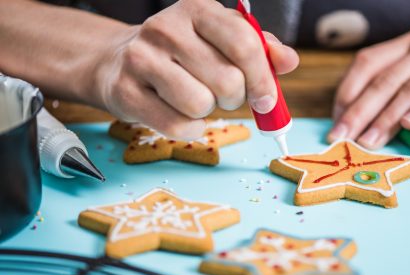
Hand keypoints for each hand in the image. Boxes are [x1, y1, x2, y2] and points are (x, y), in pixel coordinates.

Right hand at [92, 0, 298, 139]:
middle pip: (227, 80)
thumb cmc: (184, 53)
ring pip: (200, 104)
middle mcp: (166, 28)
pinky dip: (190, 129)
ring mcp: (141, 59)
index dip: (262, 78)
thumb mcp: (221, 39)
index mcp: (197, 9)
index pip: (243, 43)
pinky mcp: (125, 91)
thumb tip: (289, 60)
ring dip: (209, 112)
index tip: (267, 100)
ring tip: (199, 100)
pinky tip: (182, 114)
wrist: (120, 61)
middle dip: (235, 98)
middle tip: (224, 95)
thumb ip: (259, 48)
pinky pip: (177, 126)